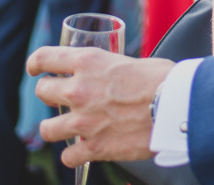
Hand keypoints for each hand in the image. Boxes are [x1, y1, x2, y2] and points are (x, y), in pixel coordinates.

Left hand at [27, 46, 175, 165]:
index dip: (36, 63)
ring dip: (56, 128)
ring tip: (67, 128)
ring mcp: (83, 121)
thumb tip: (117, 75)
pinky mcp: (94, 147)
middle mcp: (79, 89)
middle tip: (60, 98)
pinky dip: (74, 155)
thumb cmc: (165, 80)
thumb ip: (116, 69)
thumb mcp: (134, 61)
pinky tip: (83, 151)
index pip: (45, 58)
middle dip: (49, 94)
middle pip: (43, 92)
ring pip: (47, 129)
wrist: (177, 108)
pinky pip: (68, 156)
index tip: (36, 69)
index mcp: (89, 61)